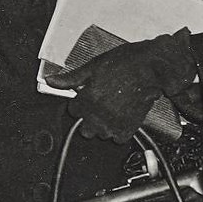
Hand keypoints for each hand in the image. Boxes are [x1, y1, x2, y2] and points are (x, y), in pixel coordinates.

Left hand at [51, 31, 195, 142]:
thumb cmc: (125, 63)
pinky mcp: (128, 128)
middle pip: (85, 128)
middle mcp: (98, 113)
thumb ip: (71, 78)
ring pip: (101, 134)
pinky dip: (119, 131)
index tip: (88, 98)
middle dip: (90, 118)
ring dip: (105, 126)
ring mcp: (113, 122)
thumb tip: (51, 81)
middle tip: (101, 105)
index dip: (81, 103)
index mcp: (87, 98)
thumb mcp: (93, 66)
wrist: (151, 68)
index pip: (74, 111)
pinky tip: (123, 117)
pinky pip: (117, 138)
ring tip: (114, 110)